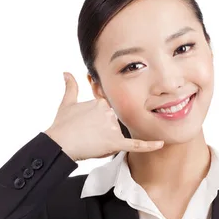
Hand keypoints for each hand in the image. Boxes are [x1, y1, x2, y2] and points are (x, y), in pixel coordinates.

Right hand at [44, 72, 163, 160]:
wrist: (58, 143)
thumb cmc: (62, 125)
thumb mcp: (67, 103)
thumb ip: (71, 86)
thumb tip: (66, 72)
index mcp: (101, 102)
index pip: (109, 113)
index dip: (99, 122)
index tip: (89, 126)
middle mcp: (109, 111)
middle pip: (114, 124)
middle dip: (103, 132)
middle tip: (87, 136)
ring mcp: (112, 126)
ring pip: (118, 135)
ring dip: (107, 141)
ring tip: (90, 143)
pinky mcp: (114, 142)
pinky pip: (135, 144)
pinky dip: (149, 145)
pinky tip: (160, 144)